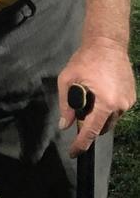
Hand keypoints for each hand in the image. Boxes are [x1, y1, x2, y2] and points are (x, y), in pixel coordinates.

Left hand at [57, 37, 136, 156]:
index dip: (81, 143)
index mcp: (105, 102)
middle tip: (79, 108)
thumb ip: (65, 104)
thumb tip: (65, 125)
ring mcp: (128, 102)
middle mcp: (120, 105)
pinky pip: (118, 109)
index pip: (91, 130)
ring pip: (111, 119)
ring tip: (91, 94)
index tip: (74, 153)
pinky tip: (101, 90)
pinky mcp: (132, 97)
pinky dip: (108, 106)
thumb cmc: (85, 59)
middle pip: (102, 127)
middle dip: (89, 124)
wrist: (108, 44)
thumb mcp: (67, 79)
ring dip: (100, 114)